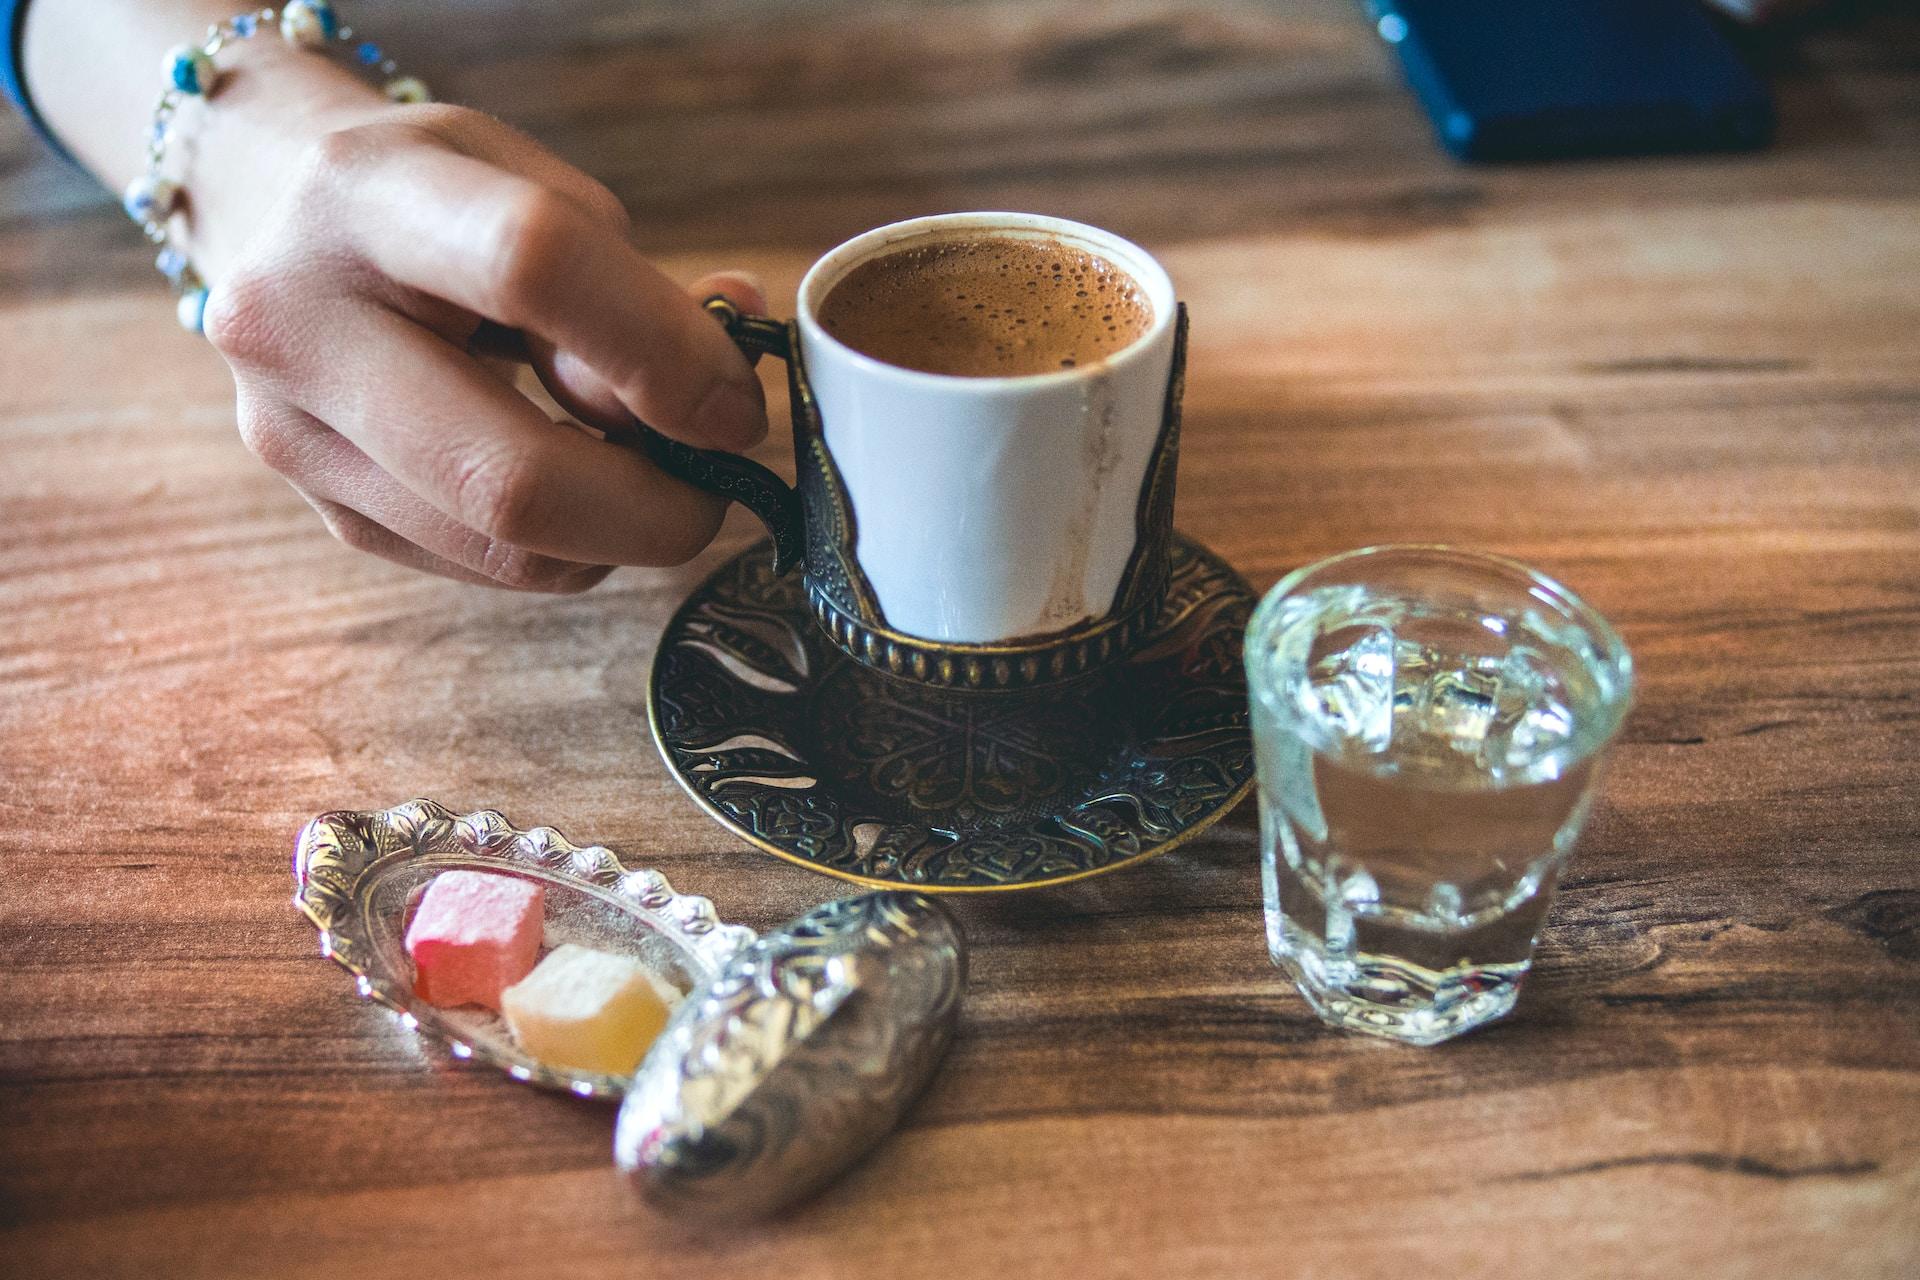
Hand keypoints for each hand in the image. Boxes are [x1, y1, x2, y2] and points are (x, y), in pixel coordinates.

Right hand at [201, 101, 768, 590]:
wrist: (271, 217)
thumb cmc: (435, 197)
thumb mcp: (531, 184)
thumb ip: (627, 285)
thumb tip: (723, 390)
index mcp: (363, 196)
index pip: (530, 269)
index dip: (661, 352)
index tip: (735, 405)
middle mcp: (298, 324)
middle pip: (508, 476)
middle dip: (655, 507)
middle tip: (717, 486)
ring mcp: (295, 437)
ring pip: (507, 548)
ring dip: (621, 534)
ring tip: (653, 471)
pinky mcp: (325, 514)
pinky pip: (489, 566)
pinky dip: (570, 543)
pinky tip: (581, 481)